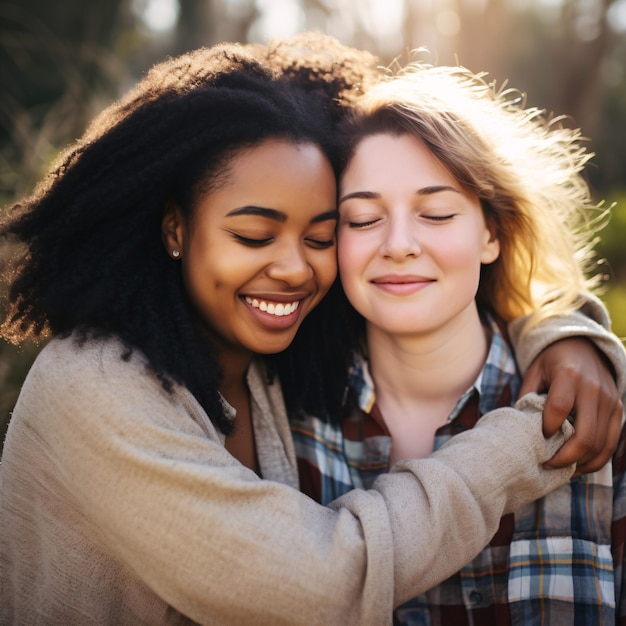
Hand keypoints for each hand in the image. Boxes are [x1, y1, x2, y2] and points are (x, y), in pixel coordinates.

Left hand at [519, 337, 622, 474]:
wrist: (583, 345)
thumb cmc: (553, 360)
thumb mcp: (535, 370)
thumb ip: (528, 395)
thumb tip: (520, 426)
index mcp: (569, 376)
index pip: (559, 408)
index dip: (547, 428)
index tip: (537, 439)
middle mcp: (593, 389)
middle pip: (585, 435)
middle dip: (565, 457)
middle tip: (547, 465)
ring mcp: (610, 401)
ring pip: (601, 444)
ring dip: (581, 463)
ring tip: (561, 470)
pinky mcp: (618, 410)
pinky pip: (611, 443)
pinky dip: (596, 459)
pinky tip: (578, 466)